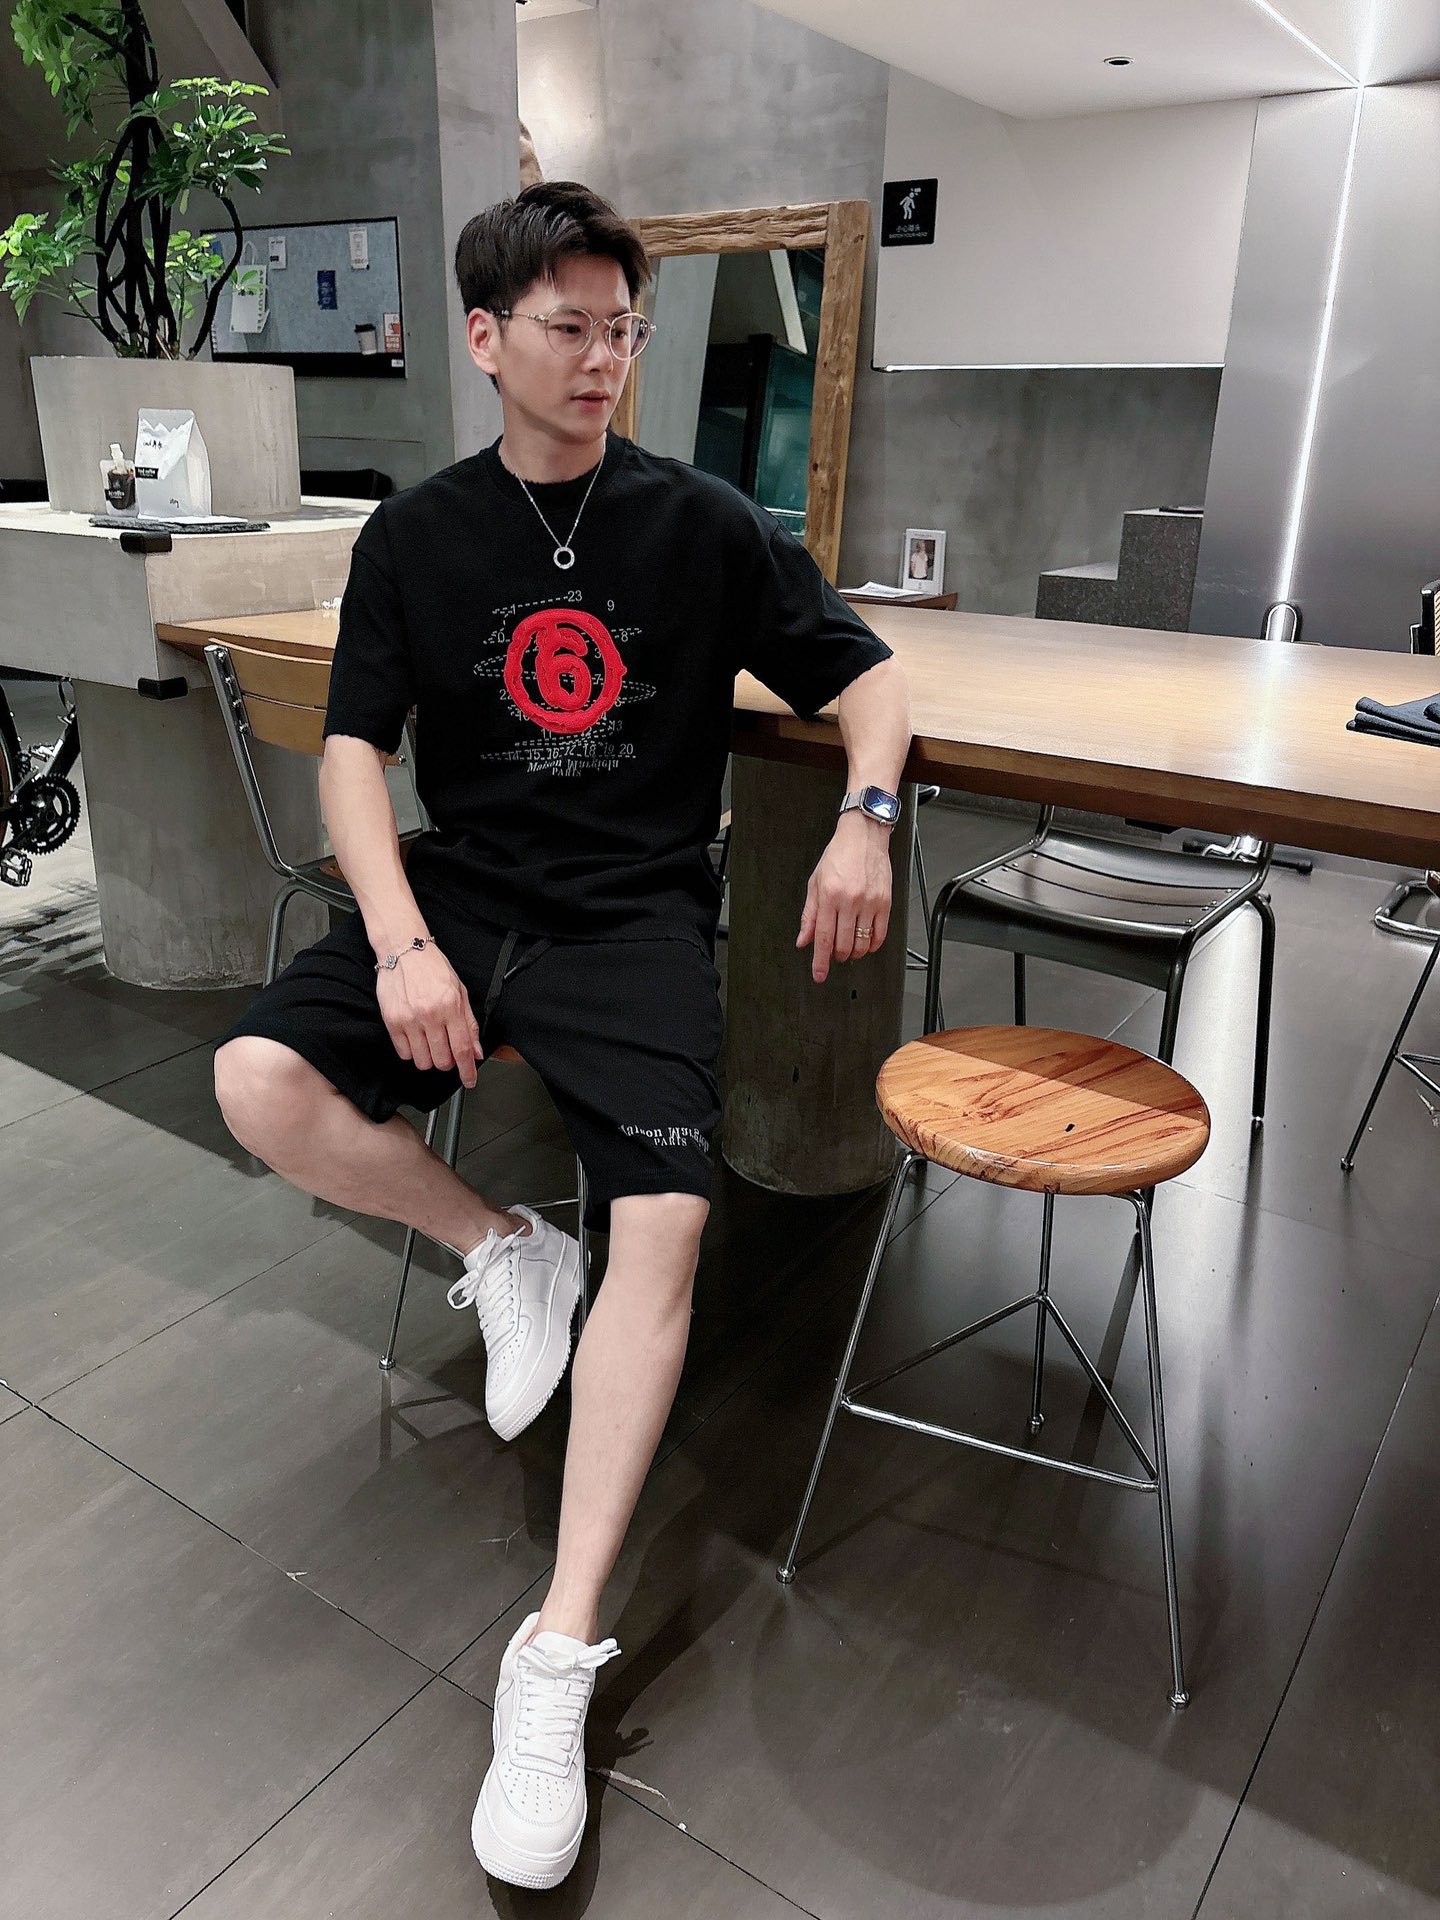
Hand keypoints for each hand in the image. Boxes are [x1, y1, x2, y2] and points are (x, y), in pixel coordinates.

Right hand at [375, 942, 481, 1084]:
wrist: (404, 950)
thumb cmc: (433, 968)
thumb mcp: (460, 991)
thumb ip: (469, 1023)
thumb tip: (476, 1051)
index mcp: (450, 1006)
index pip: (462, 1049)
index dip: (467, 1070)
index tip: (469, 1080)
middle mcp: (430, 1015)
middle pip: (442, 1061)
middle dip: (447, 1062)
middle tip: (447, 1051)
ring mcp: (409, 1020)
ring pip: (422, 1061)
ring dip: (429, 1058)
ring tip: (430, 1042)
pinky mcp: (391, 1021)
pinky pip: (404, 1053)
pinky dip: (412, 1052)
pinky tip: (415, 1037)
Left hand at [797, 812, 893, 983]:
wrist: (863, 837)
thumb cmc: (839, 856)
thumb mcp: (815, 883)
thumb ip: (809, 915)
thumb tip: (804, 939)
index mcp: (829, 896)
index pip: (823, 938)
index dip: (820, 961)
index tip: (819, 974)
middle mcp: (850, 900)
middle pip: (843, 944)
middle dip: (836, 956)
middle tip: (833, 953)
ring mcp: (870, 902)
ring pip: (863, 943)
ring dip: (854, 952)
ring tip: (849, 949)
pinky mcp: (885, 902)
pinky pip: (881, 934)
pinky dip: (873, 945)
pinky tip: (867, 943)